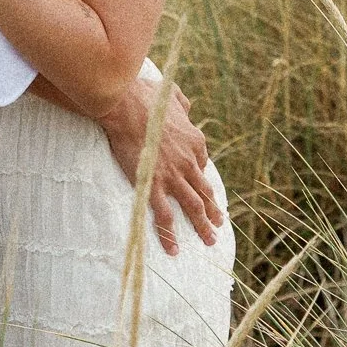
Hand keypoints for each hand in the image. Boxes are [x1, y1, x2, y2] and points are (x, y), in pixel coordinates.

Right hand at [102, 70, 222, 256]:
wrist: (126, 105)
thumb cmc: (145, 96)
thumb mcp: (171, 96)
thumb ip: (182, 103)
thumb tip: (187, 105)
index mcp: (195, 141)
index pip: (201, 165)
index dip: (200, 177)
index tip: (201, 187)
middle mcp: (189, 162)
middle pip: (204, 191)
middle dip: (213, 210)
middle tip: (219, 224)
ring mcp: (173, 176)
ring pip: (193, 207)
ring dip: (202, 226)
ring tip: (210, 240)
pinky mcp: (154, 186)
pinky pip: (165, 216)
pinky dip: (170, 235)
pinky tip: (174, 250)